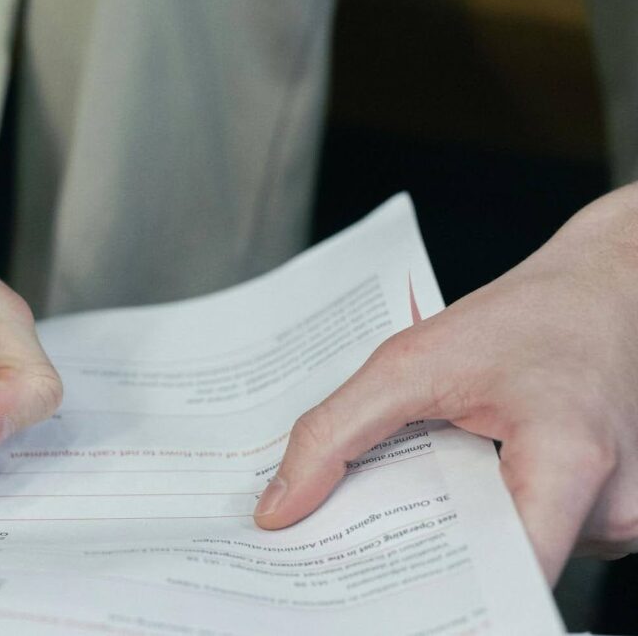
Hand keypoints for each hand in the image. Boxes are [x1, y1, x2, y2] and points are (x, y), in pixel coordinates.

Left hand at [254, 185, 637, 582]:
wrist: (608, 290)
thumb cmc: (527, 317)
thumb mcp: (413, 361)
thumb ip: (337, 432)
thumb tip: (279, 510)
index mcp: (569, 461)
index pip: (500, 571)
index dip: (433, 593)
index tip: (365, 591)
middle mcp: (611, 508)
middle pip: (497, 568)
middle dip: (424, 557)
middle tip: (352, 544)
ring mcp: (621, 519)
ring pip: (516, 555)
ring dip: (460, 529)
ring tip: (418, 488)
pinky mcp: (612, 516)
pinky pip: (538, 538)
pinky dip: (492, 515)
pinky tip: (464, 479)